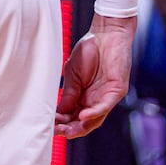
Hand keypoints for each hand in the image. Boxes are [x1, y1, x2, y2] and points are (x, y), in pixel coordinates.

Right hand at [55, 14, 135, 138]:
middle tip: (56, 131)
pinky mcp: (117, 91)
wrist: (107, 33)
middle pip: (83, 122)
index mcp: (83, 96)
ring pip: (95, 119)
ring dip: (81, 126)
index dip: (61, 121)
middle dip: (69, 129)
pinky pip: (105, 106)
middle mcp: (95, 100)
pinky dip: (94, 113)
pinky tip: (82, 115)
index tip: (48, 124)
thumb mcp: (72, 72)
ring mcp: (107, 97)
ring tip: (67, 130)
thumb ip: (68, 91)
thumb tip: (59, 110)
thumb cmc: (89, 50)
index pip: (72, 115)